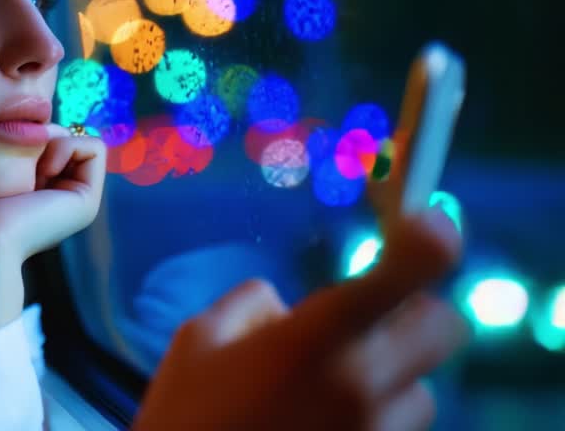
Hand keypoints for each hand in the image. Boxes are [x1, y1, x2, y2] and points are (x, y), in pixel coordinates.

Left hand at [0, 123, 105, 355]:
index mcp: (19, 192)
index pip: (29, 135)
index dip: (12, 129)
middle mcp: (47, 195)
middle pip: (53, 130)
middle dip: (32, 131)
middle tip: (10, 160)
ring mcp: (69, 199)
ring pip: (75, 136)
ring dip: (51, 138)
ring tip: (28, 167)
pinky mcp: (86, 201)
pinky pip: (95, 146)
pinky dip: (68, 145)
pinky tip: (42, 168)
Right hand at [132, 208, 466, 430]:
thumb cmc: (187, 414)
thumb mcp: (199, 340)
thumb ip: (251, 307)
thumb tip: (286, 307)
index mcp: (315, 340)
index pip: (405, 274)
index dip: (431, 240)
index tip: (429, 221)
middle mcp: (363, 385)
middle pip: (445, 329)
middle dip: (415, 314)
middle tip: (372, 320)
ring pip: (425, 391)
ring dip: (394, 381)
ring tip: (336, 392)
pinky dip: (374, 421)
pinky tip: (323, 423)